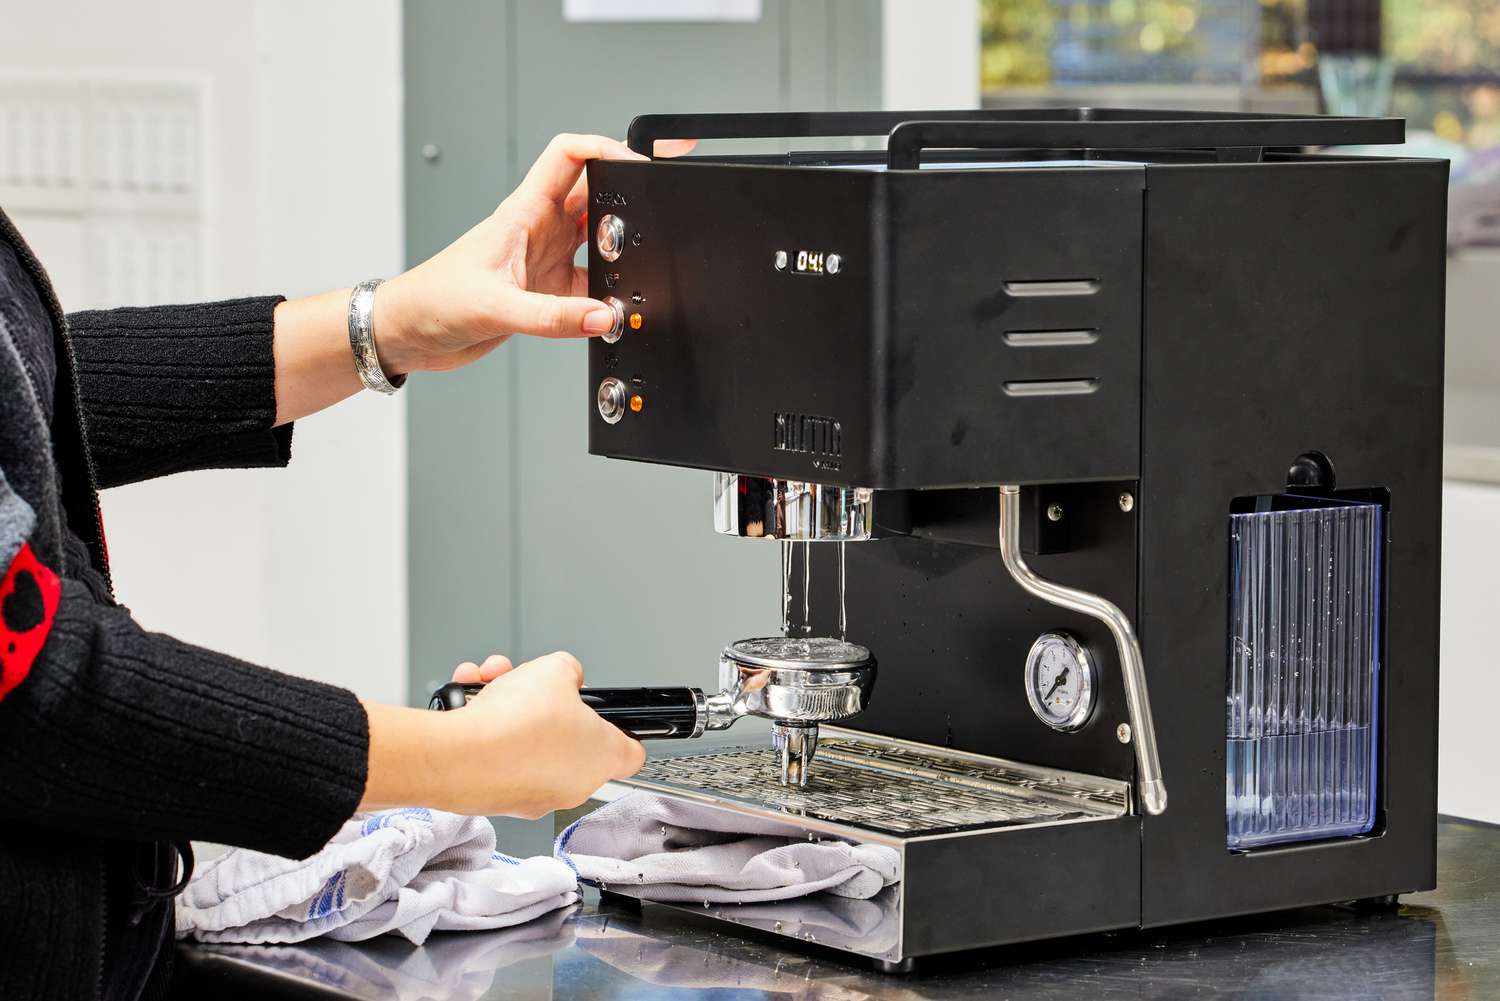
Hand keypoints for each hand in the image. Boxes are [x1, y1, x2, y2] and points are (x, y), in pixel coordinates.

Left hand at [270, 133, 690, 423]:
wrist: (407, 333)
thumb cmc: (431, 300)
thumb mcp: (494, 306)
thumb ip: (552, 316)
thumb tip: (603, 317)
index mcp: (523, 213)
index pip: (569, 157)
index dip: (604, 149)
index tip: (637, 164)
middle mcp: (539, 230)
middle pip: (595, 195)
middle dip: (625, 201)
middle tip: (653, 218)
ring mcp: (544, 259)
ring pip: (597, 241)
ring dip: (618, 252)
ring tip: (636, 270)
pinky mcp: (545, 292)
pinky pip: (589, 288)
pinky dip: (604, 298)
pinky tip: (610, 311)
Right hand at [359, 651, 644, 817]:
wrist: (462, 757)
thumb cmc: (518, 723)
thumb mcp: (555, 669)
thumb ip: (568, 671)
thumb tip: (565, 676)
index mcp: (603, 757)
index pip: (630, 752)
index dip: (622, 730)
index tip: (609, 716)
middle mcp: (573, 785)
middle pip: (569, 738)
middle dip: (547, 706)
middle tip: (533, 687)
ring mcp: (534, 796)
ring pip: (527, 741)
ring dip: (509, 709)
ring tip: (490, 685)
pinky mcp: (498, 799)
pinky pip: (496, 754)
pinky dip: (483, 729)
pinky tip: (469, 704)